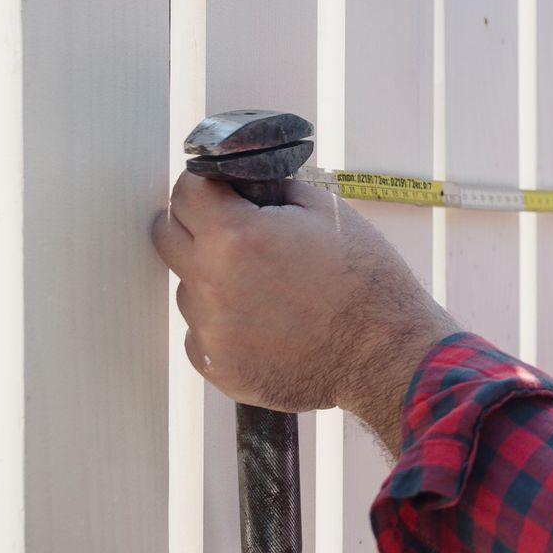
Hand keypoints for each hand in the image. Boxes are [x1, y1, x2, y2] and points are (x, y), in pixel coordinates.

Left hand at [152, 171, 460, 453]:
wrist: (386, 353)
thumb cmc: (365, 278)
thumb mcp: (325, 211)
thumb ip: (271, 190)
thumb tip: (242, 183)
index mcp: (235, 237)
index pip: (186, 191)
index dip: (206, 183)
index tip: (221, 188)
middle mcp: (211, 284)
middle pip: (166, 235)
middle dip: (194, 222)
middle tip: (232, 228)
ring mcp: (211, 332)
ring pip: (188, 288)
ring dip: (213, 278)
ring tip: (267, 287)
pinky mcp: (219, 368)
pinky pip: (202, 334)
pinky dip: (225, 324)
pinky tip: (268, 323)